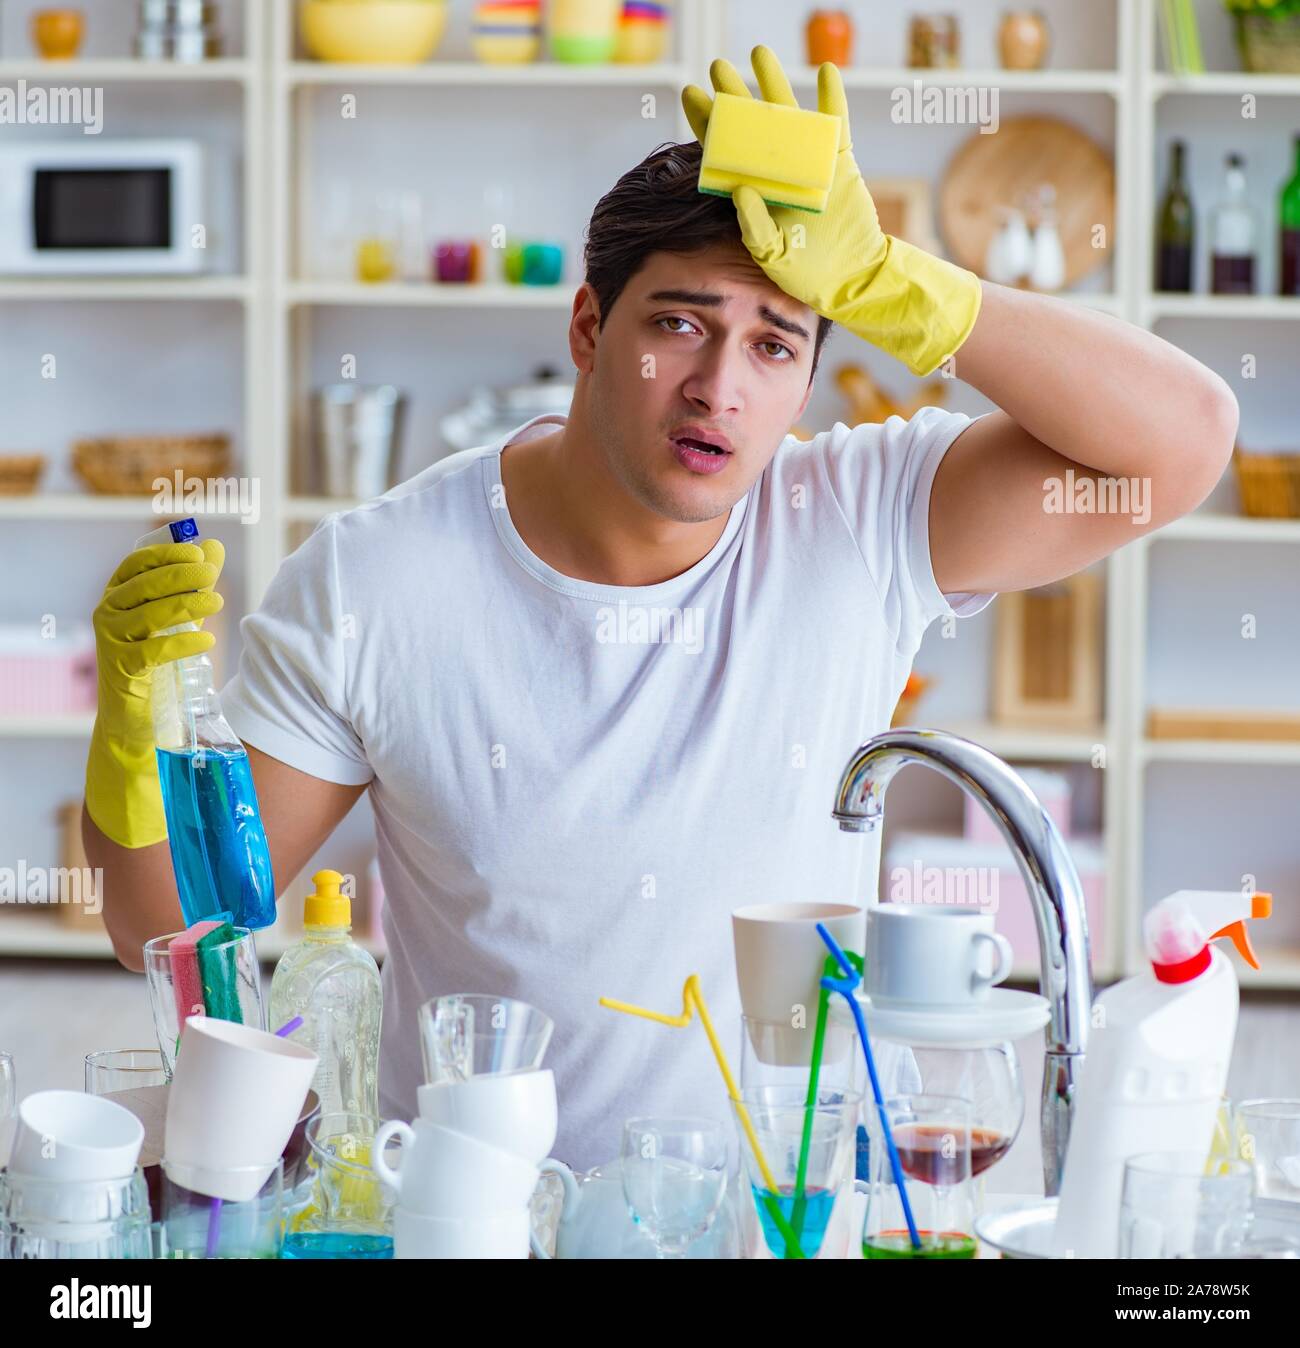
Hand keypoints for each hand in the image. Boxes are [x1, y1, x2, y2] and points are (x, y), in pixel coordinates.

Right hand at [86, 539, 224, 847]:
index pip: (138, 562)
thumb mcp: (178, 617)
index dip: (168, 553)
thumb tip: (215, 546)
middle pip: (147, 585)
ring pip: (152, 614)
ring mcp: (111, 640)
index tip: (199, 552)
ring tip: (217, 602)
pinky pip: (155, 650)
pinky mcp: (121, 668)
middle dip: (183, 576)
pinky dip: (183, 642)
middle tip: (214, 575)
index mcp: (119, 593)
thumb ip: (195, 582)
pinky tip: (206, 640)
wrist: (139, 717)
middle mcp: (108, 611)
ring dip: (188, 605)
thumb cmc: (159, 660)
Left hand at [682, 46, 981, 376]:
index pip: (725, 152)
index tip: (690, 94)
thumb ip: (755, 226)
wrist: (853, 279)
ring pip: (788, 118)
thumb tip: (739, 188)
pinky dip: (831, 100)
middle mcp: (777, 174)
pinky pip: (834, 126)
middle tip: (718, 65)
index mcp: (755, 193)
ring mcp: (808, 166)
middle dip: (735, 96)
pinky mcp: (839, 165)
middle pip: (752, 126)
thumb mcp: (773, 257)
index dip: (708, 124)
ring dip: (774, 86)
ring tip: (759, 54)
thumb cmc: (807, 275)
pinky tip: (824, 72)